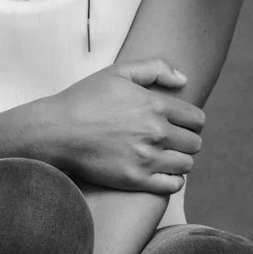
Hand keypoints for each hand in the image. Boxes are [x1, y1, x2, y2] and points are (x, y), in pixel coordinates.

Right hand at [33, 57, 204, 193]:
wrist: (56, 131)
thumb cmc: (84, 99)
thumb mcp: (118, 72)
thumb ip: (156, 68)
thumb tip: (184, 80)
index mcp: (155, 105)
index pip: (197, 119)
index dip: (190, 122)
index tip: (178, 125)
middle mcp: (156, 132)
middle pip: (194, 143)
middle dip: (185, 141)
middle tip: (170, 141)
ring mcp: (146, 157)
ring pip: (187, 164)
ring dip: (179, 160)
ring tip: (164, 157)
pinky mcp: (135, 179)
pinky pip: (173, 185)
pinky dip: (171, 179)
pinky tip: (158, 172)